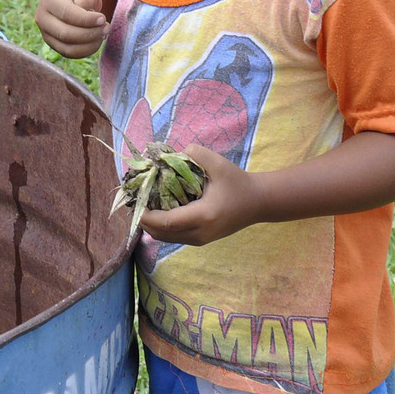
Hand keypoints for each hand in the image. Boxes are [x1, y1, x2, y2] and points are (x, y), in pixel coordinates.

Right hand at [35, 0, 109, 57]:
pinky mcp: (53, 45)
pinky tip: (97, 41)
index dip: (86, 19)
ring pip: (67, 47)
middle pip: (65, 33)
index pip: (67, 14)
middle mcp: (42, 18)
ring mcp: (45, 33)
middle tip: (107, 28)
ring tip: (103, 34)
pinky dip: (86, 50)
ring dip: (89, 44)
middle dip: (90, 33)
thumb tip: (88, 15)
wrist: (69, 0)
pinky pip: (70, 53)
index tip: (103, 19)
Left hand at [139, 145, 259, 245]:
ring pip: (165, 237)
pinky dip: (162, 226)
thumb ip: (195, 154)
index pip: (166, 222)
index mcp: (203, 216)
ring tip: (145, 204)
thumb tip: (168, 155)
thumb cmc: (238, 182)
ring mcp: (200, 240)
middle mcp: (200, 233)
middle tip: (136, 200)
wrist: (258, 202)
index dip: (146, 214)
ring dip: (151, 224)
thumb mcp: (218, 164)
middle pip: (161, 233)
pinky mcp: (201, 240)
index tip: (136, 199)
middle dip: (144, 219)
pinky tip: (159, 209)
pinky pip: (174, 236)